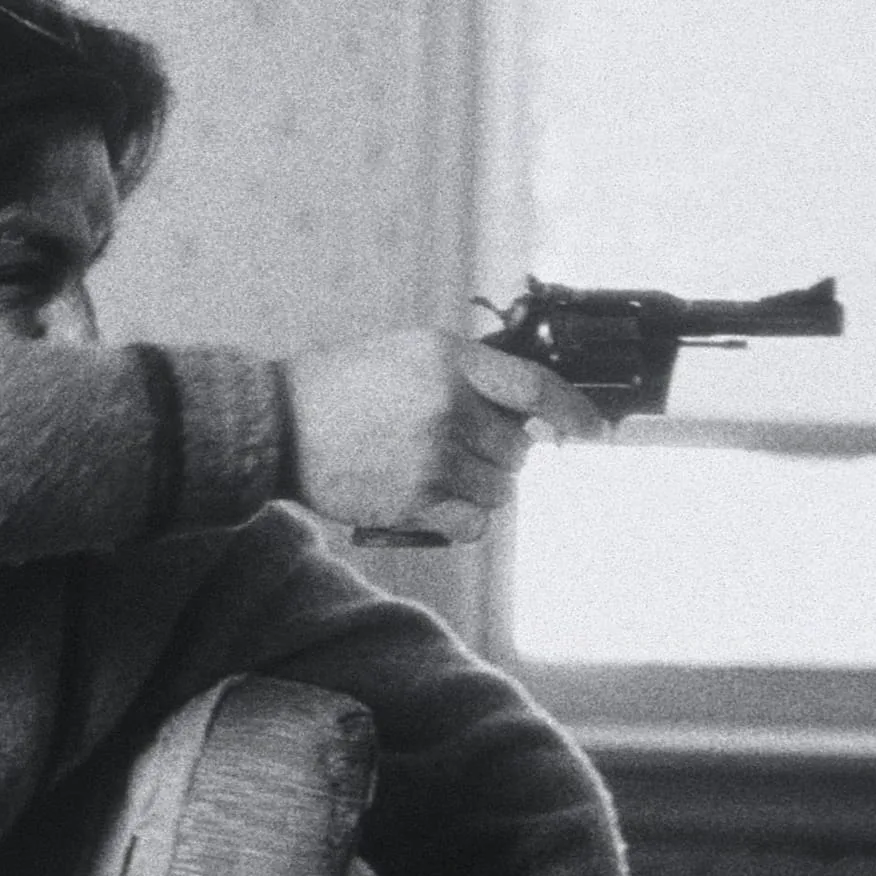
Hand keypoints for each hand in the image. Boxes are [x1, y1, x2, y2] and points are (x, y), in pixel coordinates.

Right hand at [281, 329, 604, 541]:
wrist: (280, 422)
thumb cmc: (345, 385)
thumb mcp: (410, 353)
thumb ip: (469, 375)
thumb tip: (527, 413)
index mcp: (451, 360)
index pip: (537, 388)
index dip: (575, 413)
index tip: (595, 433)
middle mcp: (448, 406)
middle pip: (519, 449)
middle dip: (503, 452)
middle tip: (463, 443)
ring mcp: (433, 456)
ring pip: (500, 488)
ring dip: (482, 484)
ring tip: (440, 467)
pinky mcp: (416, 500)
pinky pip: (475, 521)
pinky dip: (466, 515)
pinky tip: (437, 497)